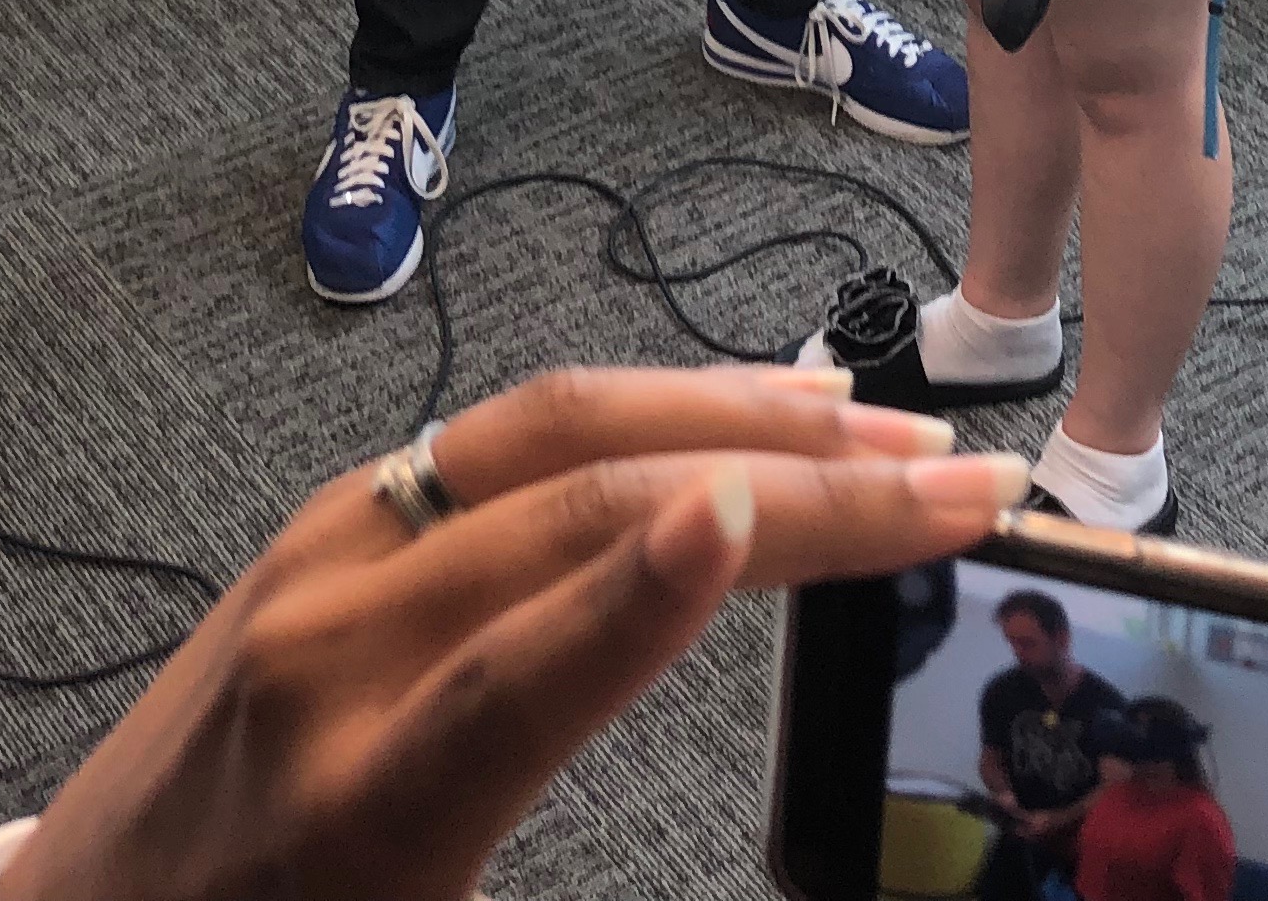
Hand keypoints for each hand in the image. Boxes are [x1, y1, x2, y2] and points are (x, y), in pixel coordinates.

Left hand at [0, 365, 1031, 900]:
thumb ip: (583, 871)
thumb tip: (723, 740)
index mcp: (351, 809)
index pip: (508, 675)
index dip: (638, 596)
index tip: (755, 515)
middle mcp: (328, 658)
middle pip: (566, 515)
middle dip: (783, 479)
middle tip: (948, 480)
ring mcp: (320, 566)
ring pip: (539, 433)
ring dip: (729, 412)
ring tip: (884, 433)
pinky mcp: (327, 525)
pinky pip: (497, 435)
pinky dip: (636, 412)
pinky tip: (738, 418)